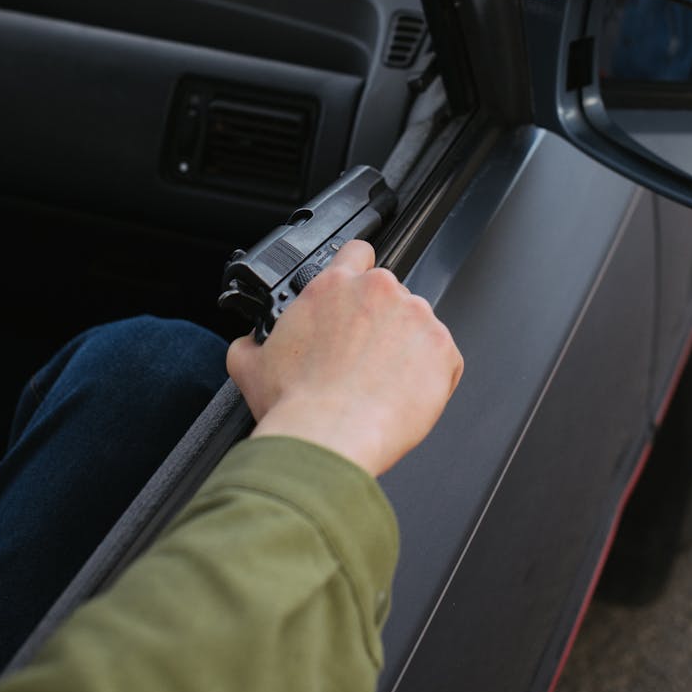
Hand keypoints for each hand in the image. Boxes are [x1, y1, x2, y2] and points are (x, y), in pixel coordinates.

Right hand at [226, 241, 462, 476]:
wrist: (330, 439)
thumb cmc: (295, 406)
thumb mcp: (251, 367)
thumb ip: (251, 343)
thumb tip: (249, 344)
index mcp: (333, 287)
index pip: (357, 252)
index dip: (358, 271)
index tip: (358, 293)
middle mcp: (378, 291)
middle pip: (389, 294)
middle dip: (380, 321)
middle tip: (364, 358)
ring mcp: (415, 316)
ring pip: (417, 325)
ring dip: (405, 347)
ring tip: (381, 384)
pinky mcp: (442, 348)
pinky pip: (442, 357)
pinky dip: (429, 375)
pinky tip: (402, 396)